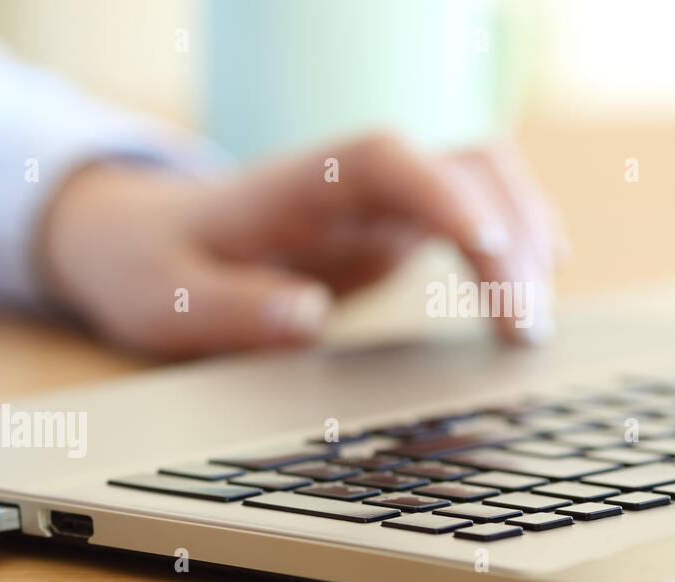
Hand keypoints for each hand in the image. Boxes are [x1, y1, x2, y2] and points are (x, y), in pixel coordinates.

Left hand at [39, 132, 565, 355]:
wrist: (146, 247)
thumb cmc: (154, 270)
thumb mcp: (169, 301)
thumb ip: (232, 309)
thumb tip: (307, 319)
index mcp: (295, 182)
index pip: (382, 158)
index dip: (440, 192)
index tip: (484, 243)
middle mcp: (350, 180)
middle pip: (458, 166)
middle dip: (506, 232)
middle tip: (517, 326)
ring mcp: (379, 201)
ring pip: (482, 185)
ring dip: (522, 242)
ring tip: (528, 330)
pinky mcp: (393, 230)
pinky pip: (474, 221)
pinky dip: (510, 252)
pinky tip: (525, 302)